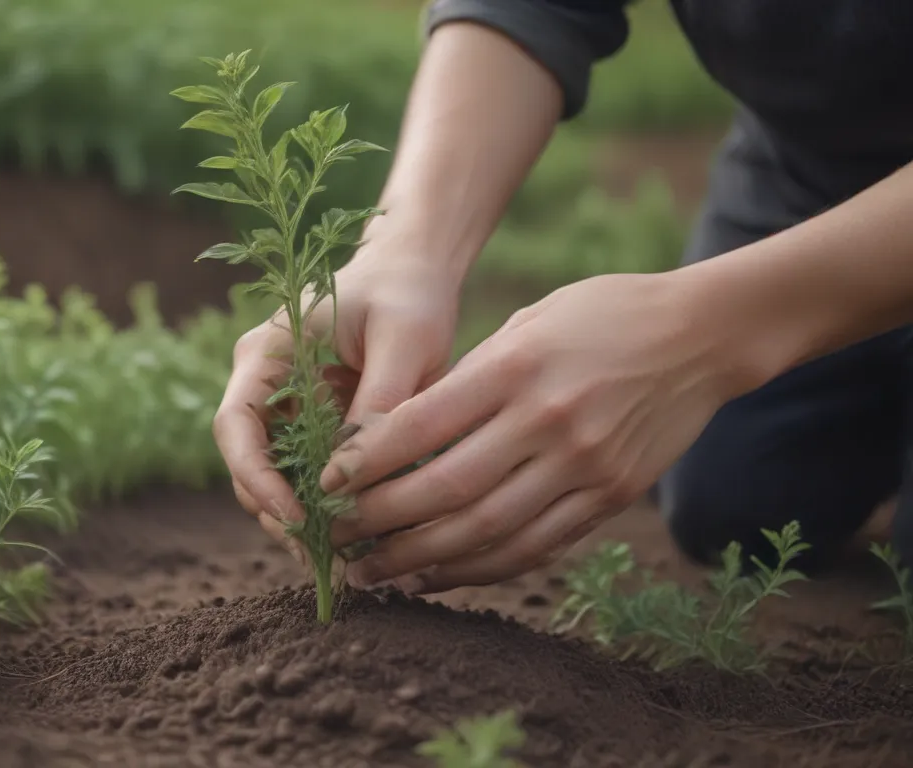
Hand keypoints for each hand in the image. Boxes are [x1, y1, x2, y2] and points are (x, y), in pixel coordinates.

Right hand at [212, 243, 461, 557]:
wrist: (415, 274)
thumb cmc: (408, 294)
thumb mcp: (404, 341)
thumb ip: (380, 403)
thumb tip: (356, 478)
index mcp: (266, 355)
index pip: (235, 427)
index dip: (256, 479)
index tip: (297, 518)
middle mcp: (263, 386)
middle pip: (249, 465)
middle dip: (281, 514)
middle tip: (326, 557)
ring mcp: (284, 410)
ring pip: (276, 480)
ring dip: (303, 522)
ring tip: (344, 561)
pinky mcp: (312, 429)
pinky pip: (309, 478)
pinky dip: (327, 510)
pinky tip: (359, 540)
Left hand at [321, 271, 754, 593]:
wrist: (703, 336)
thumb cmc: (601, 315)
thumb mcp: (528, 322)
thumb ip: (469, 377)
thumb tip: (399, 434)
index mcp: (517, 366)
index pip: (422, 426)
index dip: (366, 462)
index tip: (325, 481)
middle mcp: (549, 420)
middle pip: (447, 489)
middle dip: (379, 521)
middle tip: (333, 538)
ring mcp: (585, 465)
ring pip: (487, 532)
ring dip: (420, 560)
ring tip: (372, 571)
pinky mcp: (611, 496)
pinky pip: (535, 547)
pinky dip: (479, 570)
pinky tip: (435, 575)